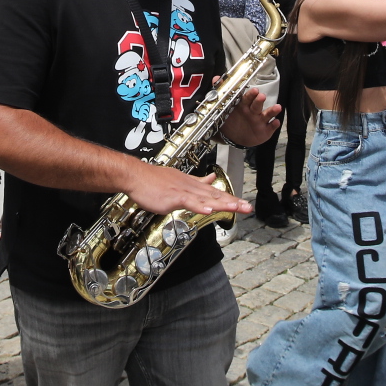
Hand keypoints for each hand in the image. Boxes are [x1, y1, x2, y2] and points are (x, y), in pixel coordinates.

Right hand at [121, 160, 251, 217]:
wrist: (137, 176)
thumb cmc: (154, 180)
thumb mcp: (180, 179)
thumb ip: (197, 181)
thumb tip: (211, 178)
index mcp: (193, 185)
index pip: (216, 193)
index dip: (231, 199)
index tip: (244, 205)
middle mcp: (191, 187)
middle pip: (216, 196)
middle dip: (233, 202)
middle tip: (248, 207)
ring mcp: (183, 191)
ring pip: (206, 198)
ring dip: (222, 203)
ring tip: (236, 208)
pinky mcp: (173, 196)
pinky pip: (188, 202)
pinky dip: (199, 206)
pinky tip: (208, 209)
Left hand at [221, 87, 282, 145]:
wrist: (236, 137)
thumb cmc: (232, 120)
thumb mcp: (224, 108)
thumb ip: (221, 93)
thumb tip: (215, 78)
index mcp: (244, 105)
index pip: (247, 97)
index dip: (250, 94)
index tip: (254, 90)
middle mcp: (253, 111)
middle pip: (257, 104)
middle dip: (259, 100)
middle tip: (261, 96)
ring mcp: (260, 120)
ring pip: (267, 114)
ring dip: (272, 110)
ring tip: (277, 107)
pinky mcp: (265, 130)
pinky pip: (271, 127)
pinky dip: (274, 125)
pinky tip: (276, 122)